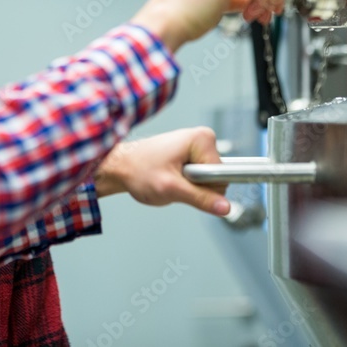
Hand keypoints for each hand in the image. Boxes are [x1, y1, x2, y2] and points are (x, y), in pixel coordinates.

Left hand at [93, 127, 229, 216]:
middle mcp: (202, 139)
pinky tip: (170, 177)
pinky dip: (186, 183)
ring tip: (169, 179)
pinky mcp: (191, 155)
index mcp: (202, 139)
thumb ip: (200, 198)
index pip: (223, 175)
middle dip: (196, 187)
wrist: (121, 166)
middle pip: (217, 178)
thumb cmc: (139, 171)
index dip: (204, 188)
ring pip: (208, 180)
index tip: (185, 184)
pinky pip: (200, 178)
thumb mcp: (171, 189)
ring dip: (190, 186)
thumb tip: (225, 208)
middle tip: (173, 182)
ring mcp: (197, 147)